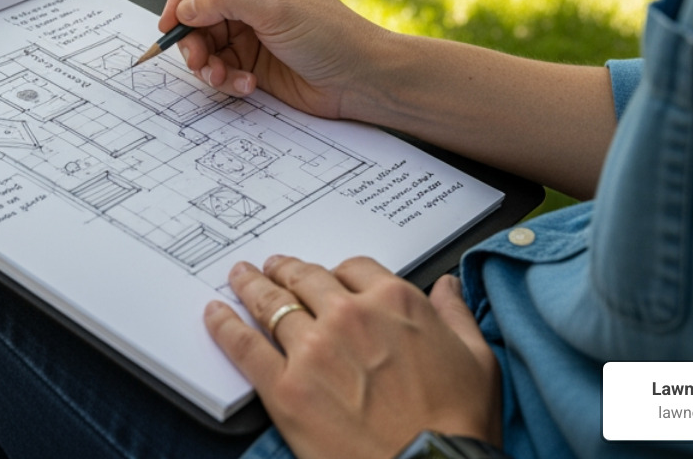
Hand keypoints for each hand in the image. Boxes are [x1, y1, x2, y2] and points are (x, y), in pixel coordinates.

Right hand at [158, 0, 388, 118]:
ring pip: (200, 39)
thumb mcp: (275, 8)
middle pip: (192, 6)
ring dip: (205, 62)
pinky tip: (245, 85)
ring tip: (222, 76)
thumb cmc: (331, 35)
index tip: (174, 20)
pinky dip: (223, 78)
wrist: (361, 80)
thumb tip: (184, 7)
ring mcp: (247, 27)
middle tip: (198, 58)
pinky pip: (216, 65)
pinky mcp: (248, 58)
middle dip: (191, 35)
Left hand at [204, 256, 501, 458]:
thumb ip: (456, 314)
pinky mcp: (284, 387)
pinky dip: (224, 325)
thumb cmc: (458, 424)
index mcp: (395, 302)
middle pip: (306, 279)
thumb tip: (447, 287)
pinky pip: (244, 345)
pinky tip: (215, 313)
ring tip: (240, 277)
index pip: (354, 269)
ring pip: (271, 303)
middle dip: (287, 270)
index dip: (338, 273)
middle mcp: (349, 315)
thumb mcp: (477, 359)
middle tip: (273, 266)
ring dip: (252, 285)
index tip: (329, 277)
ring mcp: (312, 349)